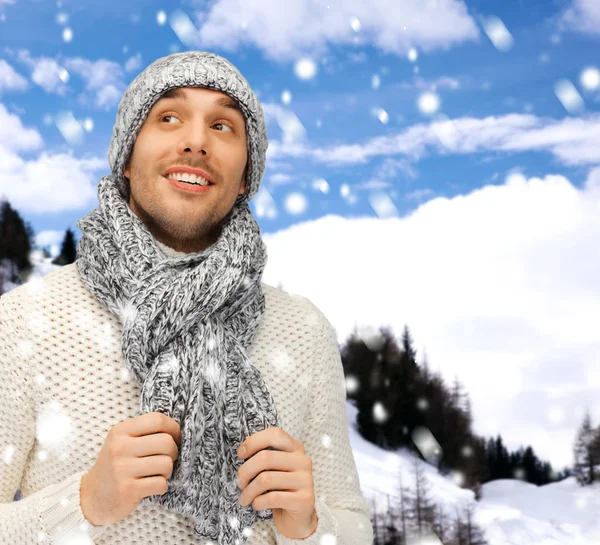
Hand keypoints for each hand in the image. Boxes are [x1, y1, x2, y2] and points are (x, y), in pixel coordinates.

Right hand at [80, 412, 181, 526]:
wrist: (92, 497)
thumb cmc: (116, 465)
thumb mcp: (122, 441)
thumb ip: (145, 432)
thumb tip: (178, 431)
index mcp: (120, 431)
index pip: (157, 419)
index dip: (173, 428)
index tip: (176, 437)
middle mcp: (120, 447)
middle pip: (166, 442)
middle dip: (173, 452)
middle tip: (166, 459)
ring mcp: (123, 469)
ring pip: (166, 463)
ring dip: (167, 471)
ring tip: (157, 473)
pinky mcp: (128, 490)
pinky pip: (161, 483)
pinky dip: (161, 486)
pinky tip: (151, 486)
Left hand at [237, 426, 317, 538]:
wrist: (298, 518)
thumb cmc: (281, 489)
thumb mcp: (275, 469)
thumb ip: (265, 457)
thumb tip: (243, 452)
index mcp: (296, 448)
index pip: (274, 434)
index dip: (254, 441)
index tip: (241, 454)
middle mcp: (303, 461)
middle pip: (265, 457)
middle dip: (245, 471)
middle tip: (240, 483)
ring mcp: (306, 480)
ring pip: (266, 479)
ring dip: (249, 491)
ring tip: (244, 498)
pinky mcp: (304, 499)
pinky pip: (272, 498)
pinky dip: (258, 502)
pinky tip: (256, 505)